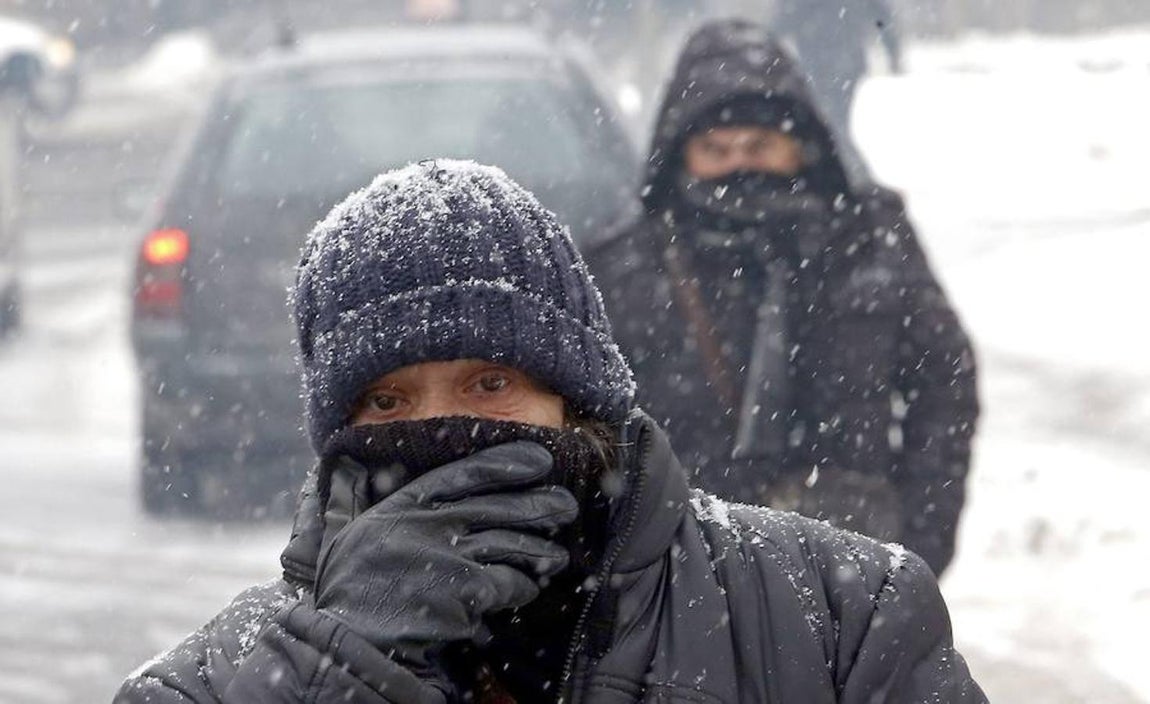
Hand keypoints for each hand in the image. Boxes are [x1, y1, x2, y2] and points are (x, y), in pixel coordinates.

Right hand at [313, 441, 576, 687]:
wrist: (350, 643)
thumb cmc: (349, 592)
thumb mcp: (345, 534)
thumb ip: (357, 500)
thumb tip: (353, 468)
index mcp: (404, 505)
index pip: (464, 472)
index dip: (505, 462)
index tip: (538, 458)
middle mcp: (429, 523)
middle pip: (499, 506)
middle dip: (539, 504)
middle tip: (566, 505)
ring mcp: (448, 555)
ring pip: (512, 542)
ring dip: (540, 550)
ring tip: (556, 556)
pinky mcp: (465, 590)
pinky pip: (509, 581)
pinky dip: (522, 586)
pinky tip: (527, 589)